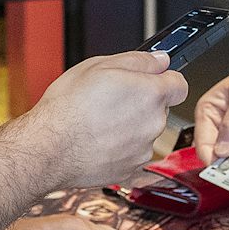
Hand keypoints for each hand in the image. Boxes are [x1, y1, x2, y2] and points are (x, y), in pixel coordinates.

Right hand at [29, 51, 187, 188]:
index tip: (152, 80)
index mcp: (151, 94)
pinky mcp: (130, 170)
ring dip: (130, 127)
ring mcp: (143, 149)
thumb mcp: (99, 65)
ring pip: (145, 132)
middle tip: (112, 100)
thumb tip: (159, 59)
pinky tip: (98, 141)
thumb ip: (138, 61)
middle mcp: (154, 123)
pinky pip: (132, 154)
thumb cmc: (68, 107)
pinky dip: (120, 149)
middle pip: (160, 109)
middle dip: (142, 103)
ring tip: (99, 122)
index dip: (164, 80)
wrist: (48, 147)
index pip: (179, 84)